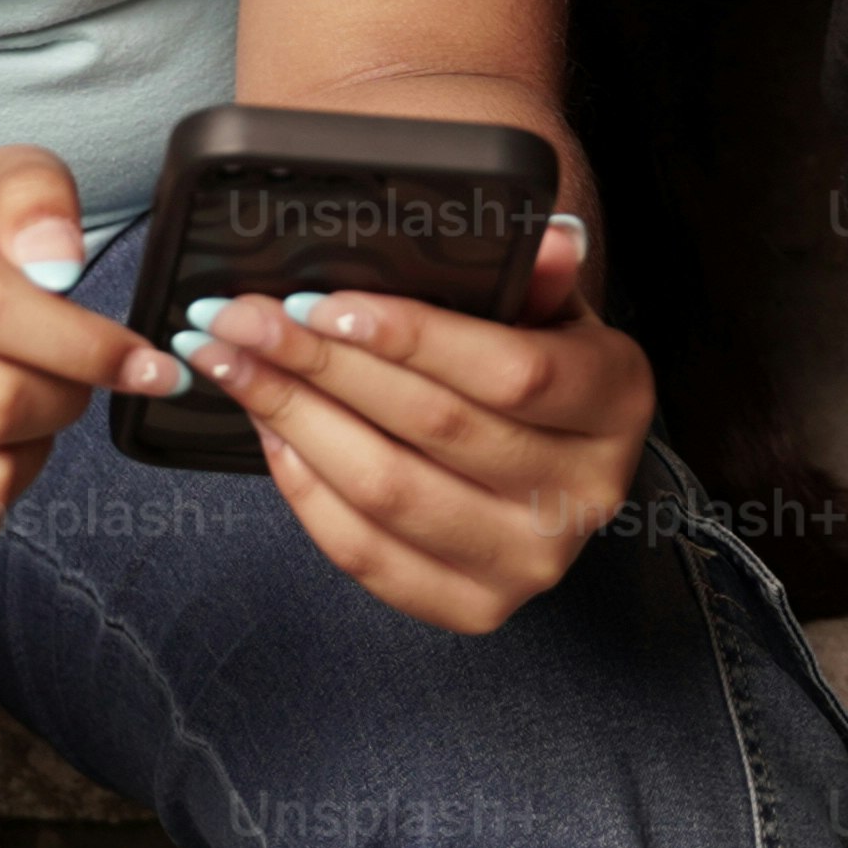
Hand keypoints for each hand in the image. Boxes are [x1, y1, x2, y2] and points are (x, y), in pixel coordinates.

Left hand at [170, 211, 654, 631]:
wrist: (541, 449)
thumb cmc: (527, 356)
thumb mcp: (540, 303)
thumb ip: (530, 275)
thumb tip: (544, 240)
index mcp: (617, 399)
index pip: (512, 370)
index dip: (410, 336)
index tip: (315, 302)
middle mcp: (586, 492)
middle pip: (435, 428)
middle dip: (320, 366)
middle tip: (238, 320)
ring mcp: (532, 562)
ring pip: (390, 490)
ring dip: (294, 421)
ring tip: (231, 366)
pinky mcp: (474, 608)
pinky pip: (367, 553)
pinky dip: (306, 489)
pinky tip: (269, 431)